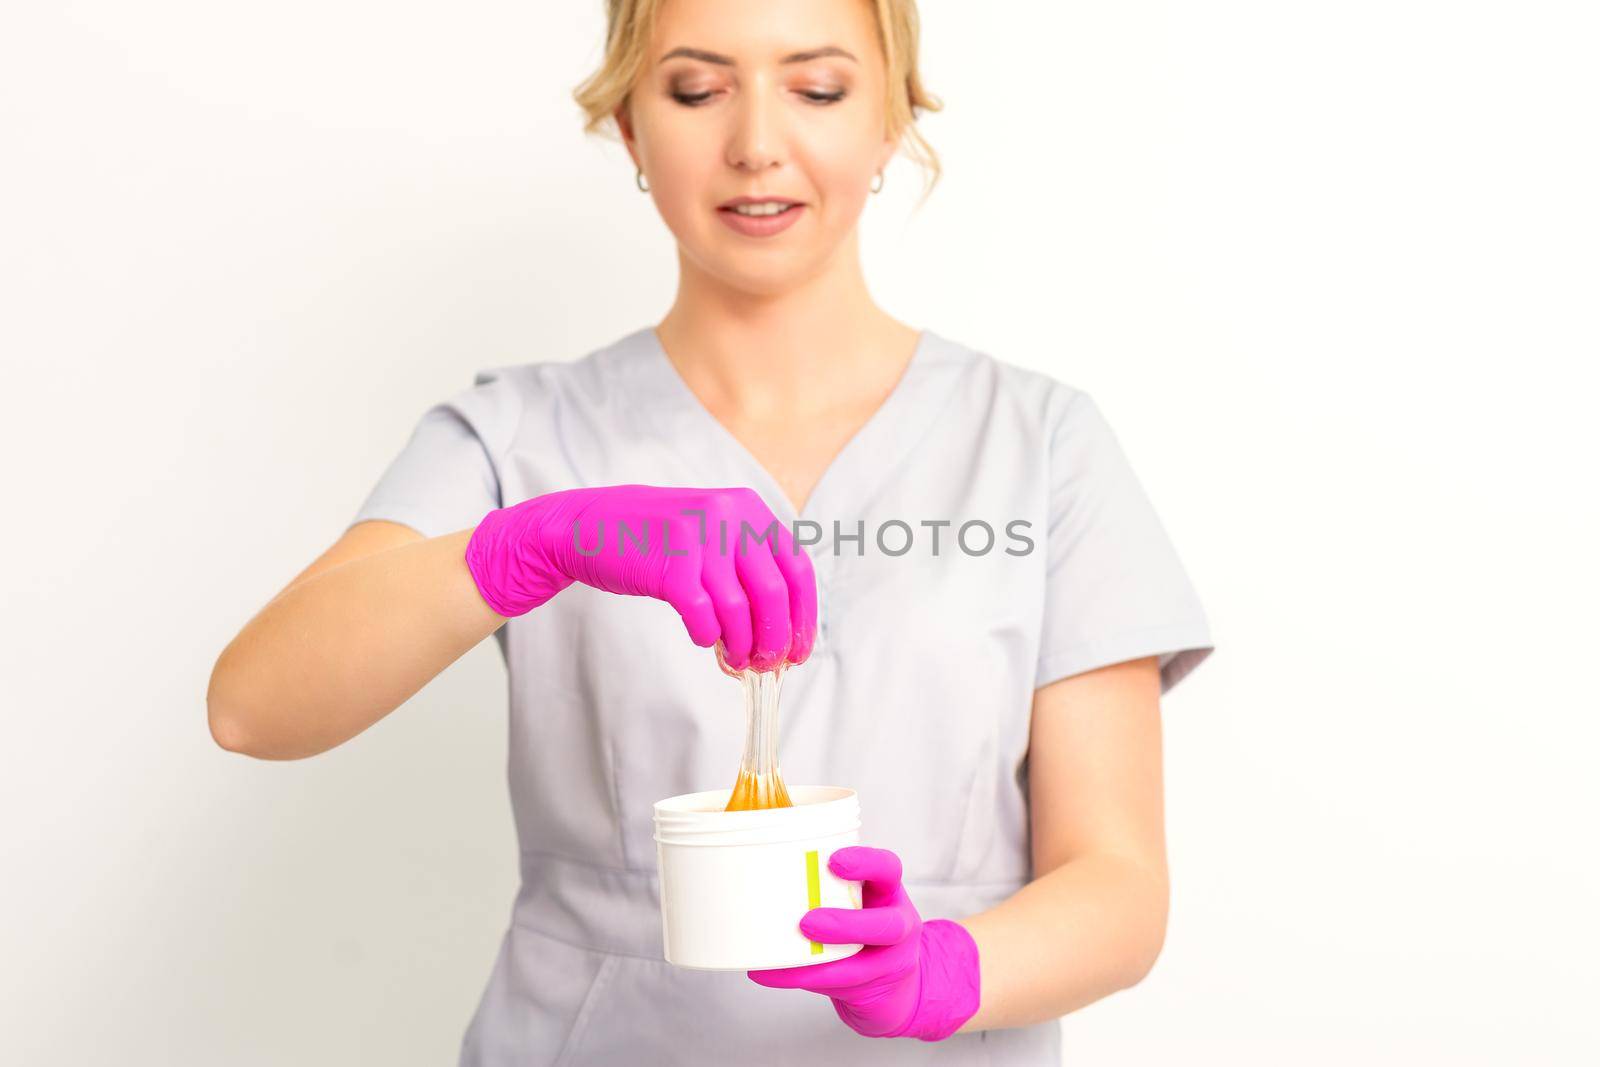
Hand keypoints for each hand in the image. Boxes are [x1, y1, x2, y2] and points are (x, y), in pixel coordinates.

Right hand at [464, 484, 815, 669]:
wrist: (589, 526)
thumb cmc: (656, 538)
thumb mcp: (712, 531)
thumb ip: (748, 563)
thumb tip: (786, 626)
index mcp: (748, 509)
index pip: (797, 569)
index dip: (804, 616)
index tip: (800, 651)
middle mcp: (728, 516)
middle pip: (774, 594)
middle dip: (776, 639)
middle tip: (767, 665)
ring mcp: (698, 539)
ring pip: (740, 610)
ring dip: (742, 645)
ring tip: (736, 660)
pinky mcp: (670, 566)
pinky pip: (703, 617)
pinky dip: (707, 636)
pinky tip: (703, 639)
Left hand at [747, 846, 981, 1040]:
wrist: (890, 982)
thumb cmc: (862, 926)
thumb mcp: (854, 897)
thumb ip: (823, 883)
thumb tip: (756, 864)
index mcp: (887, 892)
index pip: (888, 869)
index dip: (865, 863)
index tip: (834, 861)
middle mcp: (897, 925)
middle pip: (887, 925)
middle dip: (847, 925)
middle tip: (808, 922)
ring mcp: (888, 962)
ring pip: (862, 966)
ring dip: (820, 963)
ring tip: (786, 959)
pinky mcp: (870, 988)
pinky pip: (837, 988)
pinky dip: (801, 978)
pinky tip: (772, 973)